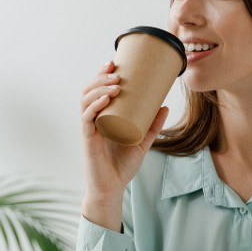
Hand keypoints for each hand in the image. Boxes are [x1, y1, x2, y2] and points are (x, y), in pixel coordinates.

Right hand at [80, 60, 168, 230]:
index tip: (114, 63)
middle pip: (89, 90)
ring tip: (114, 83)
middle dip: (100, 77)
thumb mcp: (143, 142)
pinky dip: (95, 106)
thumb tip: (165, 105)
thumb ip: (153, 125)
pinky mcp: (88, 140)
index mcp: (103, 116)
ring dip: (98, 88)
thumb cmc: (123, 166)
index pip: (97, 89)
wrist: (113, 188)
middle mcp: (93, 120)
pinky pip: (88, 118)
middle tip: (116, 71)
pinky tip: (105, 99)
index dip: (102, 74)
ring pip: (86, 100)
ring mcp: (89, 129)